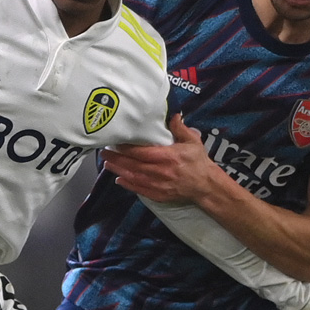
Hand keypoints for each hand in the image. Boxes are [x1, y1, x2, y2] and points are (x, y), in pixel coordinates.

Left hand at [102, 114, 224, 202]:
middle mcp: (162, 171)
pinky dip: (129, 185)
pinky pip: (140, 190)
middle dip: (117, 159)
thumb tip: (173, 115)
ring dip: (119, 171)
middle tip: (104, 153)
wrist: (206, 185)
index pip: (142, 152)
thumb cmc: (198, 162)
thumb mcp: (193, 141)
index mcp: (168, 157)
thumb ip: (180, 128)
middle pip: (134, 165)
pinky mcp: (160, 195)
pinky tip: (119, 180)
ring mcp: (160, 185)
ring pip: (134, 177)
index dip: (127, 148)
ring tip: (107, 165)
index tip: (116, 143)